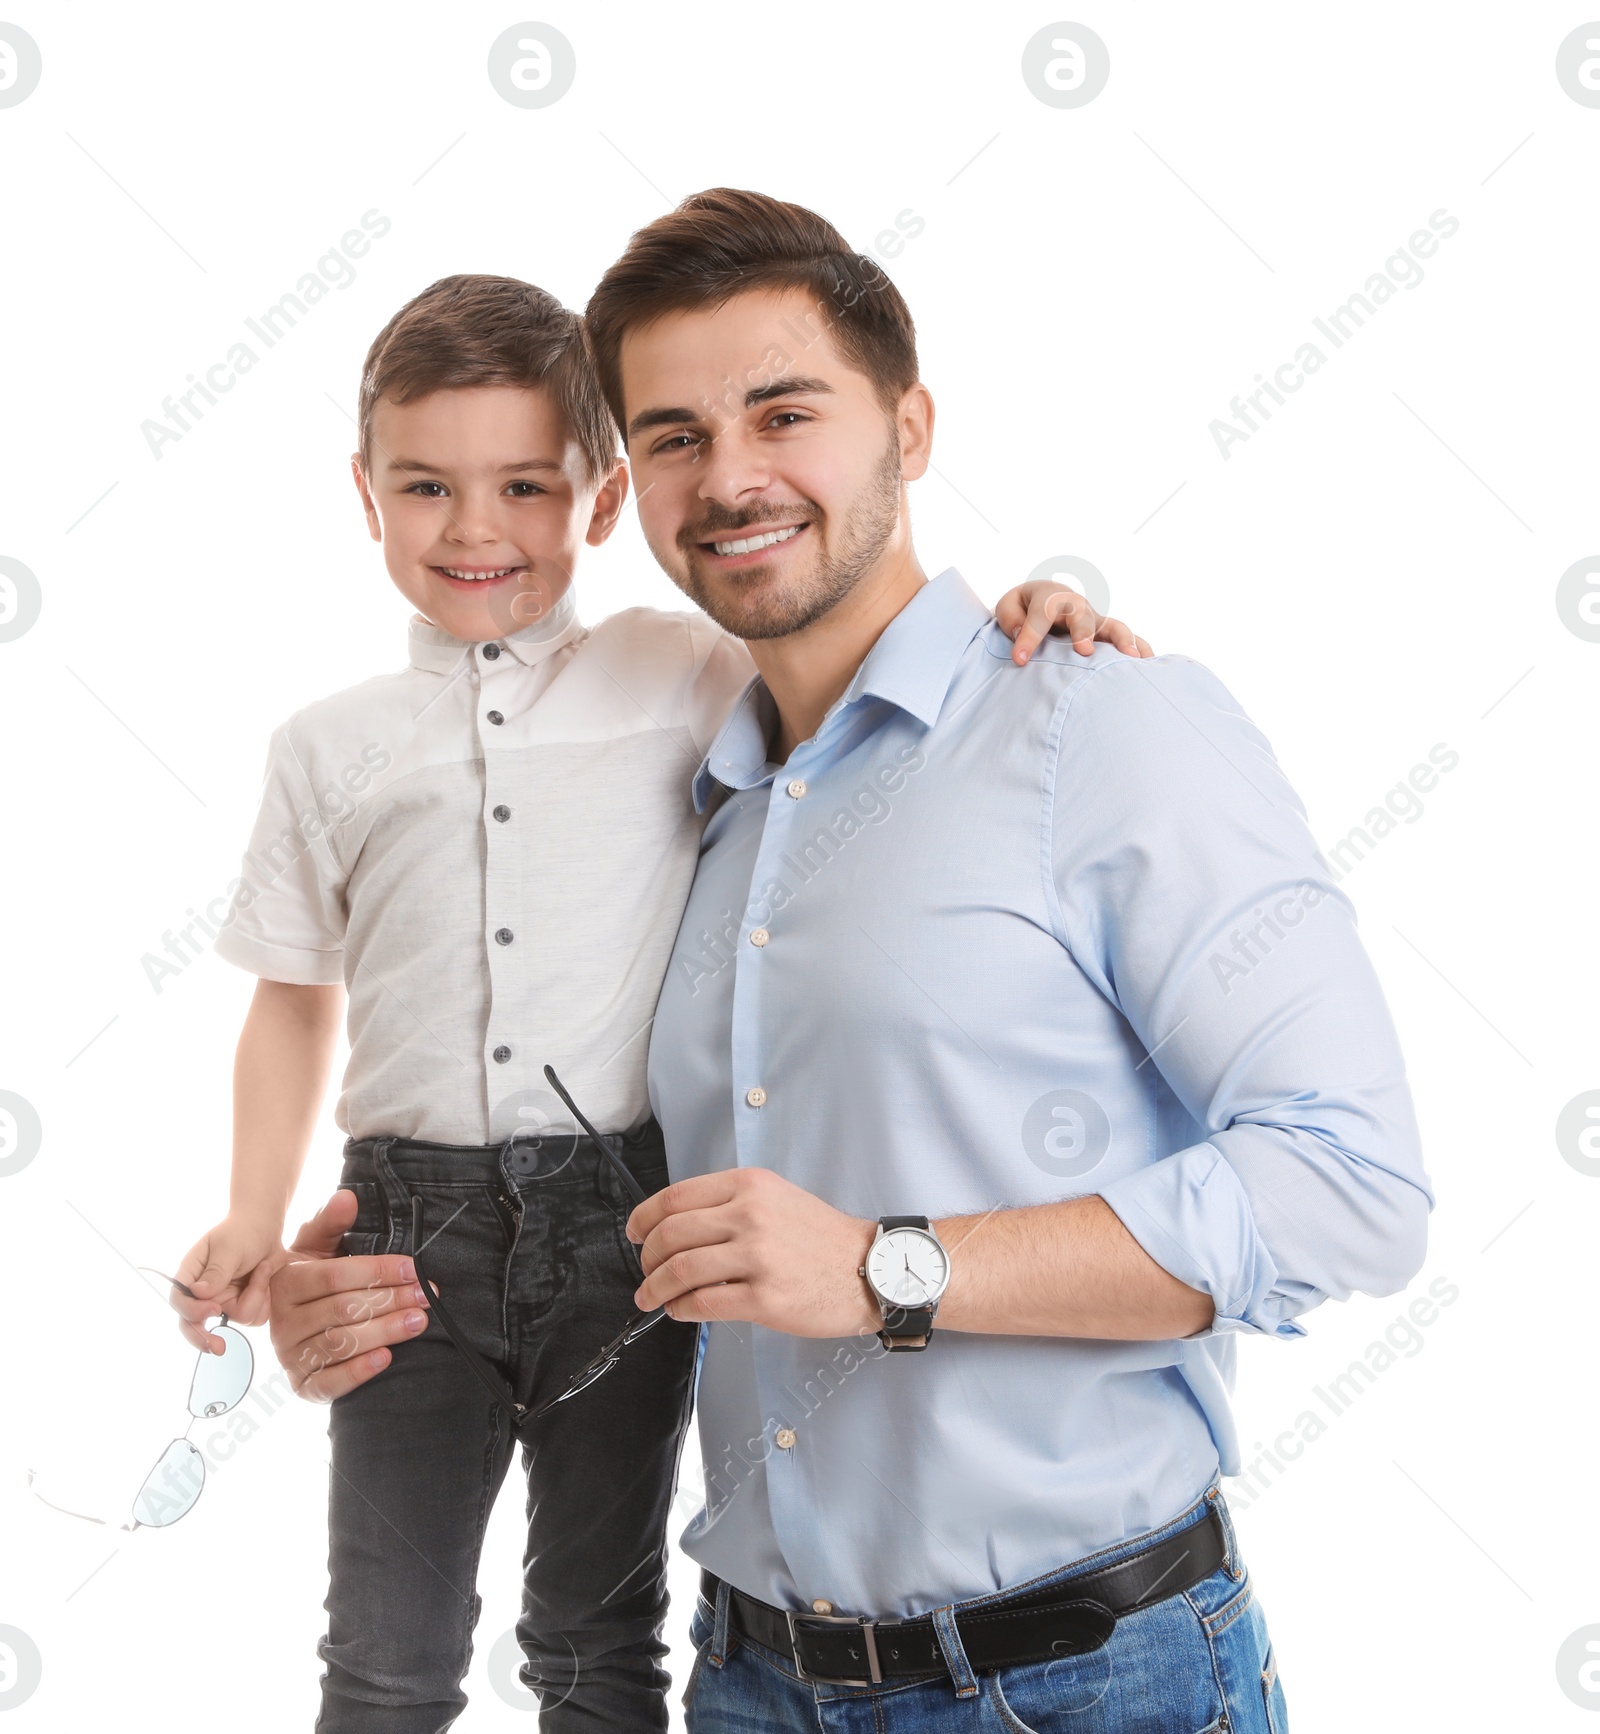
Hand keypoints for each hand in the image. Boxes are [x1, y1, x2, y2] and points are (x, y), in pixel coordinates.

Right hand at [171, 1216, 289, 1354]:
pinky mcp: (245, 1304)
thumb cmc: (243, 1231)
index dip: (192, 1311)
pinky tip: (266, 1276)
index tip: (213, 1310)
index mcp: (191, 1275)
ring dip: (255, 1296)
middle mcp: (205, 1292)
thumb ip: (216, 1272)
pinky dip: (265, 1298)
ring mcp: (225, 1300)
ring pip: (237, 1318)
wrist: (266, 1228)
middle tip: (218, 1348)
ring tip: (262, 1269)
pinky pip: (255, 1316)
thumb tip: (198, 1293)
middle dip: (205, 1338)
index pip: (179, 1301)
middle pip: (195, 1324)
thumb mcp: (229, 1247)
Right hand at [266, 1189, 433, 1404]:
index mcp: (286, 1282)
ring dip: (384, 1331)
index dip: (376, 1271)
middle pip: (342, 1310)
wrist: (300, 1324)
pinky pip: (329, 1383)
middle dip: (390, 1300)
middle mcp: (282, 1322)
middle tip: (427, 1295)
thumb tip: (348, 1198)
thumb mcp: (320, 1247)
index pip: (334, 1277)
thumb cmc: (316, 1279)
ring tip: (419, 1320)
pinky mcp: (301, 1386)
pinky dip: (359, 1371)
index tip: (413, 1268)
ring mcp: (289, 1356)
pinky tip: (387, 1358)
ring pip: (340, 1344)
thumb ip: (332, 1222)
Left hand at [625, 1168, 878, 1338]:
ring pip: (680, 1270)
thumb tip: (678, 1226)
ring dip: (655, 1288)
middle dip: (645, 1257)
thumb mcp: (776, 1198)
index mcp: (749, 1185)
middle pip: (670, 1234)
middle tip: (644, 1271)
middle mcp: (750, 1215)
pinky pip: (704, 1304)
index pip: (675, 1198)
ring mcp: (757, 1256)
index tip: (634, 1234)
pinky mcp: (765, 1298)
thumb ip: (731, 1203)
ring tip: (651, 1298)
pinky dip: (681, 1309)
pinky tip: (680, 1311)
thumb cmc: (822, 1237)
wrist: (869, 1267)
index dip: (643, 1218)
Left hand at [994, 581, 1153, 665]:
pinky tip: (1152, 666)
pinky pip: (1129, 640)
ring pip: (1113, 626)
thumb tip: (1023, 638)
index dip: (1029, 636)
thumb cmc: (1024, 607)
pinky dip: (1141, 649)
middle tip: (1083, 652)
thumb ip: (1011, 619)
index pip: (1040, 614)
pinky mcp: (1107, 635)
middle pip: (1083, 616)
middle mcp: (1077, 606)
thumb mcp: (1009, 607)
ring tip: (1132, 659)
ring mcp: (1096, 620)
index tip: (1018, 659)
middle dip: (1084, 632)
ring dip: (1123, 641)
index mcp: (1049, 596)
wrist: (1044, 599)